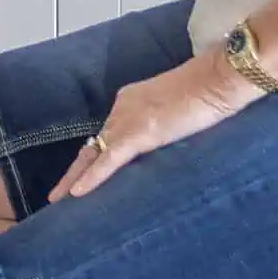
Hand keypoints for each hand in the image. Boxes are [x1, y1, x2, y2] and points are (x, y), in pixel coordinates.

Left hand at [48, 53, 253, 202]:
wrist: (219, 78)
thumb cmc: (210, 91)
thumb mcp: (180, 111)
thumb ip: (166, 124)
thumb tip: (165, 142)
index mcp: (132, 100)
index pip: (106, 133)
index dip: (93, 155)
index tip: (81, 173)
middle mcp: (123, 107)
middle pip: (93, 144)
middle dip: (75, 170)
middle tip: (58, 194)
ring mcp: (129, 119)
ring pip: (94, 154)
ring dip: (75, 179)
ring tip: (59, 200)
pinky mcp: (139, 132)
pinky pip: (109, 160)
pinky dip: (92, 178)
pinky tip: (77, 193)